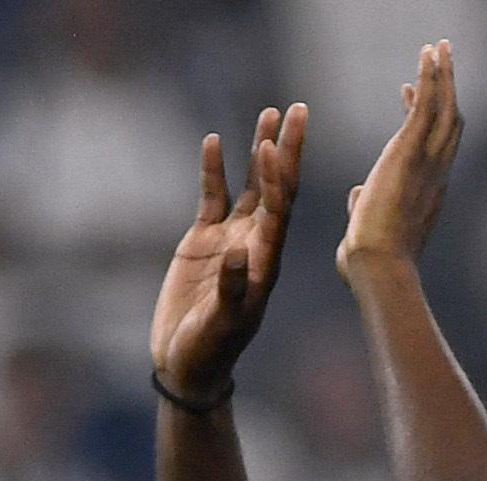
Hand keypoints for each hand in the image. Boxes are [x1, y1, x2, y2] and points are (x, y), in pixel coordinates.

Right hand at [152, 104, 305, 401]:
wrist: (188, 364)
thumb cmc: (210, 350)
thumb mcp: (223, 323)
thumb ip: (233, 290)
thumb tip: (240, 253)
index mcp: (267, 261)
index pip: (279, 209)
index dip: (278, 176)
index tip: (278, 144)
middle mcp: (256, 244)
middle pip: (275, 187)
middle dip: (286, 150)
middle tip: (298, 110)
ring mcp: (231, 239)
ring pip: (249, 185)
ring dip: (258, 151)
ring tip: (268, 114)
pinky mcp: (204, 240)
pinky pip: (213, 197)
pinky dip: (215, 170)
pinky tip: (215, 140)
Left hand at [337, 40, 460, 276]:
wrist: (378, 265)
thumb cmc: (370, 261)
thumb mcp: (366, 226)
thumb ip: (363, 205)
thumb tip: (356, 195)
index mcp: (426, 193)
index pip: (432, 147)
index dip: (425, 116)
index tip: (410, 91)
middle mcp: (435, 174)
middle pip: (449, 122)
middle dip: (446, 88)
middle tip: (443, 58)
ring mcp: (426, 162)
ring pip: (443, 109)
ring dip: (443, 75)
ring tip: (440, 46)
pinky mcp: (410, 152)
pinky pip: (426, 107)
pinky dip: (430, 79)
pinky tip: (428, 54)